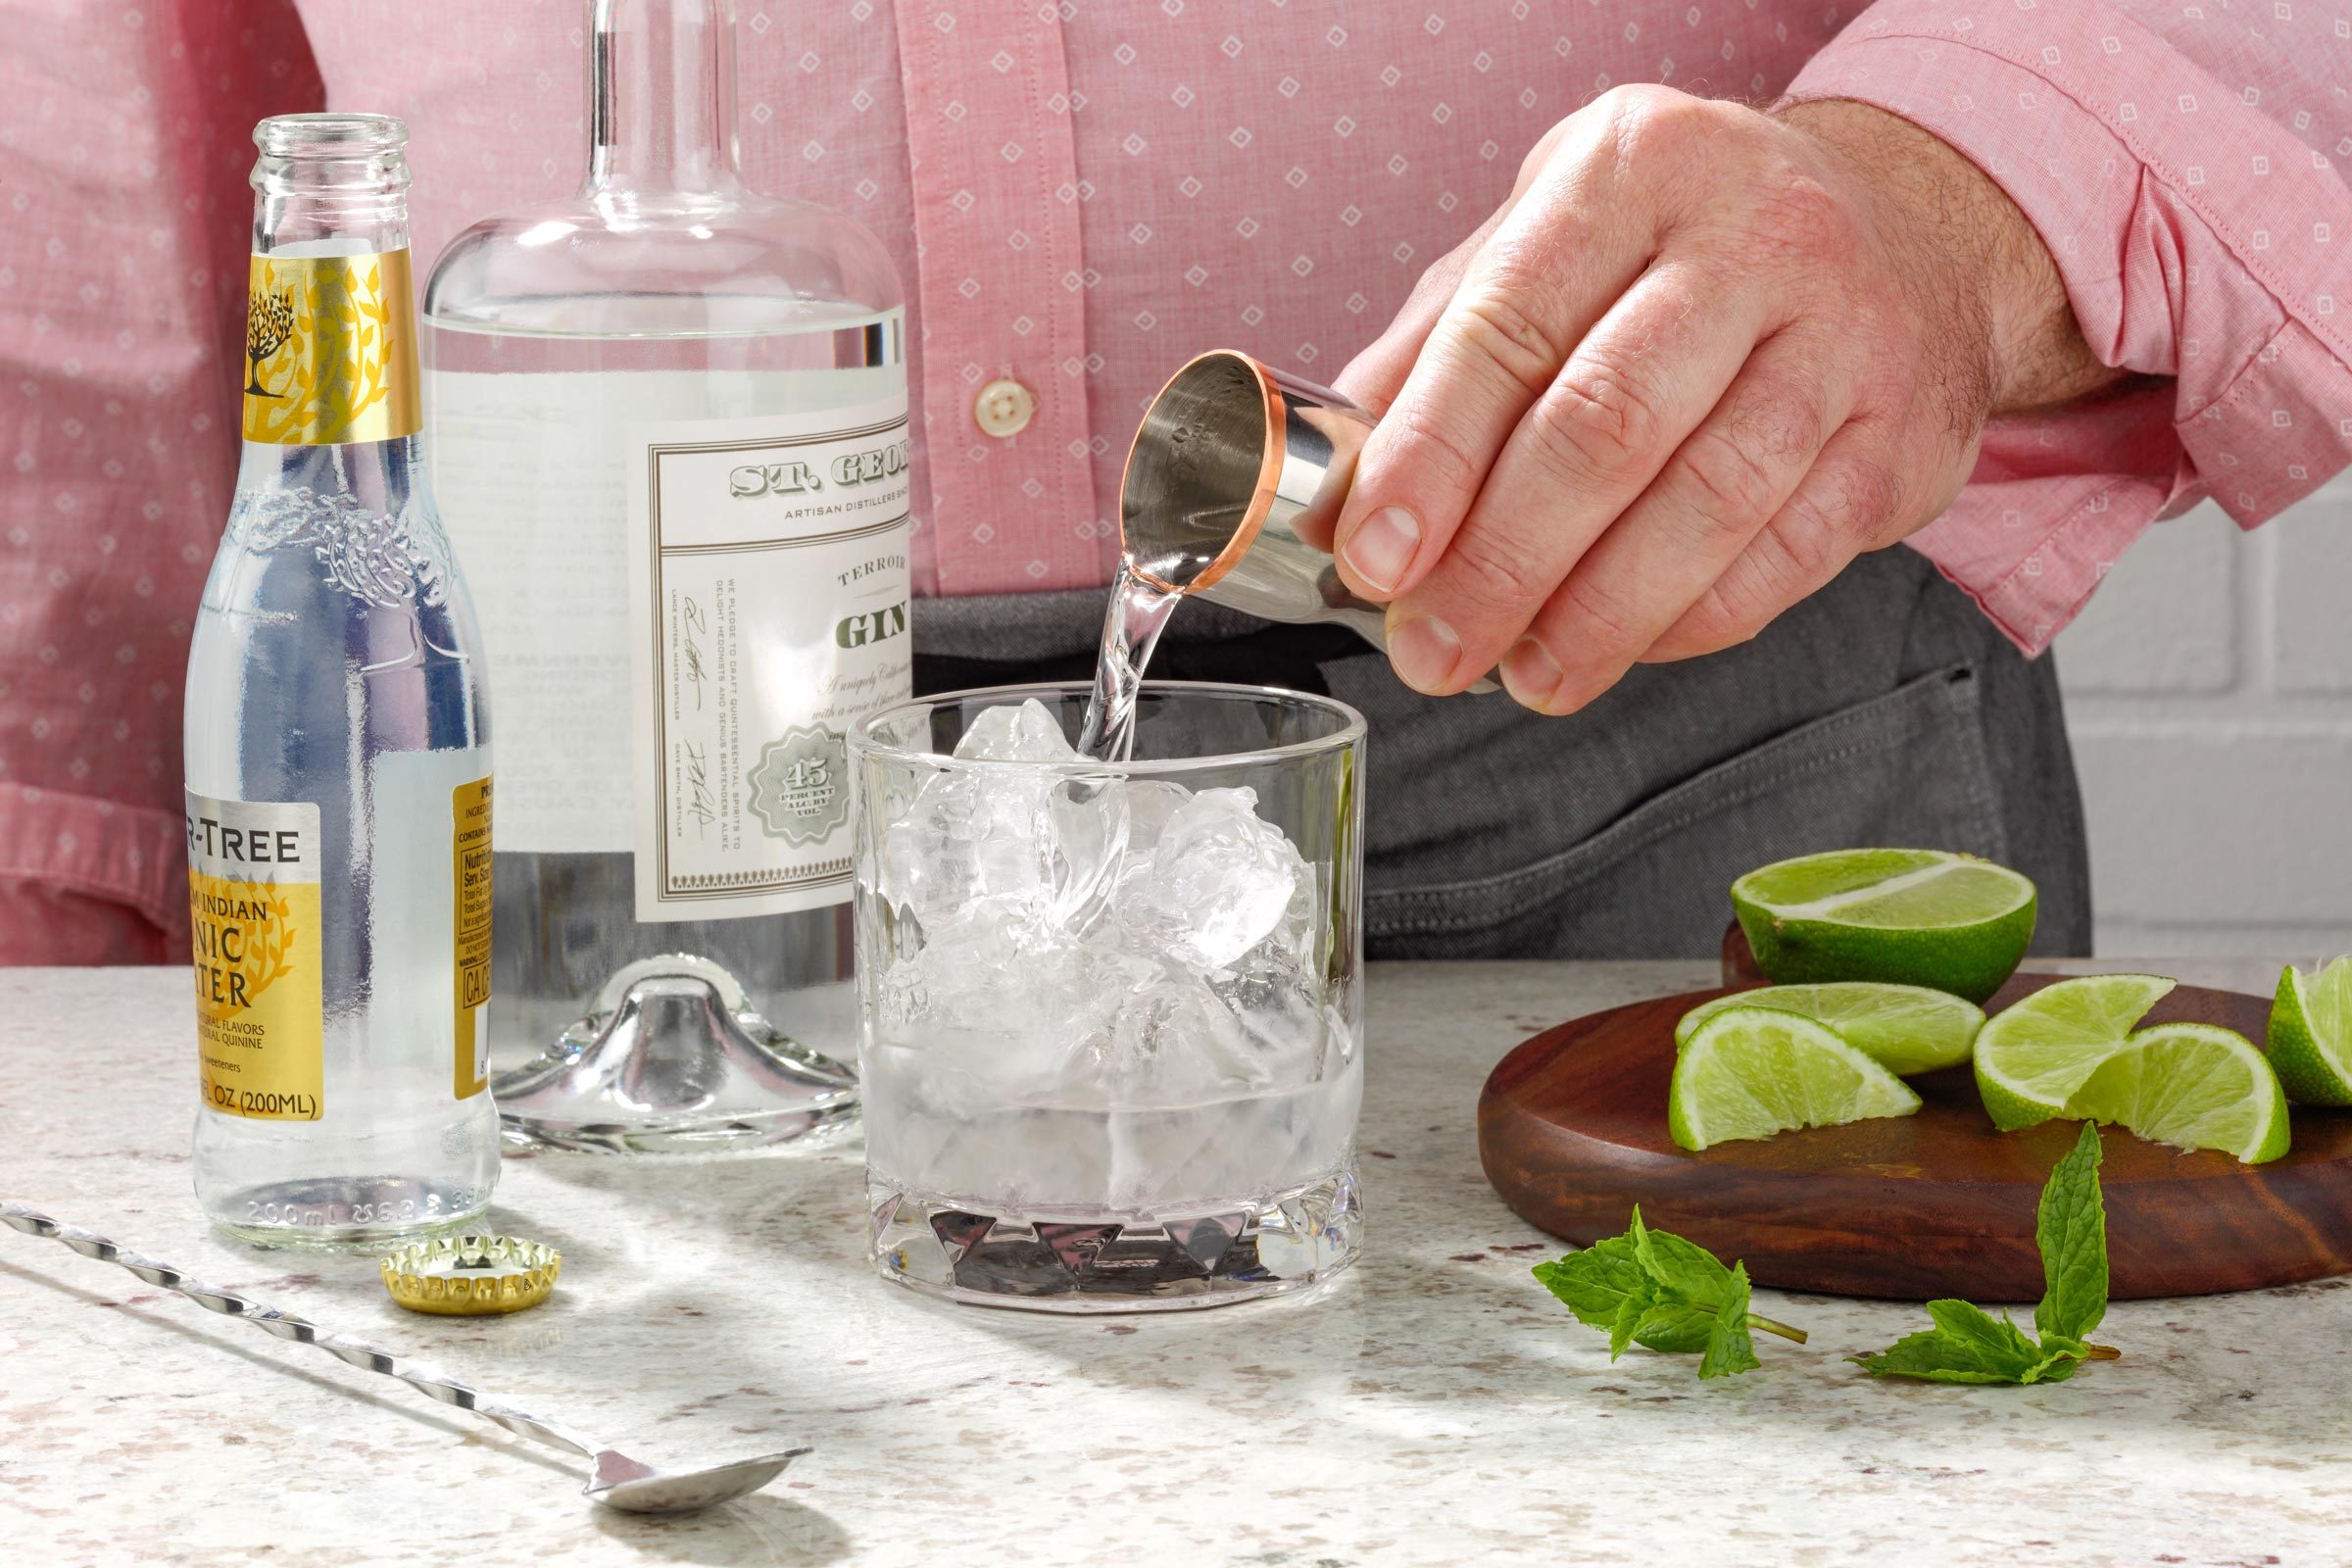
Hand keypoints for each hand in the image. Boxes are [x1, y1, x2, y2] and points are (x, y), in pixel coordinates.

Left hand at [1327, 89, 2117, 710]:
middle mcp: (1756, 234)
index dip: (1431, 458)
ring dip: (1596, 617)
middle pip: (1606, 427)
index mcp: (1636, 164)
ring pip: (1705, 506)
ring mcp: (1847, 337)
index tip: (1374, 556)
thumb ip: (1441, 347)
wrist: (1911, 229)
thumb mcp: (1555, 236)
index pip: (1509, 327)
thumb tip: (1341, 485)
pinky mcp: (1898, 439)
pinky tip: (1622, 646)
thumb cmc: (1692, 246)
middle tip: (1433, 647)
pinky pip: (1783, 559)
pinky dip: (1689, 622)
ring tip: (1523, 674)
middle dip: (1502, 562)